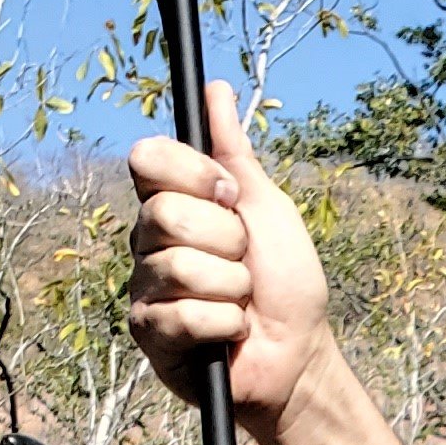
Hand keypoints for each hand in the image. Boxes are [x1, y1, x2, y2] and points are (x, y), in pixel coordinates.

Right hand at [126, 82, 330, 434]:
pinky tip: (231, 332)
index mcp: (170, 202)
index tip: (231, 197)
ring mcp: (146, 289)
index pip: (148, 158)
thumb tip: (215, 88)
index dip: (195, 174)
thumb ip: (235, 153)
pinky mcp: (151, 335)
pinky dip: (224, 324)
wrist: (299, 355)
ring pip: (180, 266)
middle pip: (166, 213)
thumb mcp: (267, 207)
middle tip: (245, 260)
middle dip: (225, 239)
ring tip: (242, 301)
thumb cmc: (285, 282)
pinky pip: (184, 315)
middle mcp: (149, 241)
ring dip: (231, 286)